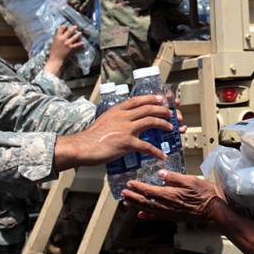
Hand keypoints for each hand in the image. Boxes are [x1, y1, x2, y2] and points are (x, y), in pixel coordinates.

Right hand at [45, 24, 83, 74]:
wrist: (55, 59)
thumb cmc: (53, 52)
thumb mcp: (54, 43)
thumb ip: (57, 38)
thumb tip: (60, 34)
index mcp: (57, 37)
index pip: (61, 28)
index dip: (64, 26)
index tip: (66, 26)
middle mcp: (63, 39)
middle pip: (69, 31)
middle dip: (73, 28)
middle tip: (75, 26)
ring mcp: (68, 43)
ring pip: (75, 37)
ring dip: (78, 34)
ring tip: (80, 33)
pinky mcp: (71, 48)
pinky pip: (77, 44)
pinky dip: (81, 43)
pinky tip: (83, 43)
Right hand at [53, 95, 172, 170]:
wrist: (82, 146)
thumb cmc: (91, 137)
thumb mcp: (104, 120)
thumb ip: (116, 118)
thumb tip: (126, 121)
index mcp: (117, 110)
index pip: (137, 100)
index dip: (151, 98)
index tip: (161, 99)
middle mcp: (123, 116)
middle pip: (148, 108)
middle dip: (162, 110)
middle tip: (171, 113)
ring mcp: (125, 129)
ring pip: (150, 121)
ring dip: (163, 124)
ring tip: (170, 128)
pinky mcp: (126, 142)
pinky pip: (146, 146)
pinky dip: (156, 151)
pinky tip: (161, 155)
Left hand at [123, 170, 223, 222]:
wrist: (213, 210)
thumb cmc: (205, 194)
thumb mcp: (191, 180)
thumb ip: (174, 177)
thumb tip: (161, 174)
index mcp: (170, 195)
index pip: (149, 191)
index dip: (138, 187)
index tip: (130, 183)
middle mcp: (167, 206)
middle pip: (145, 201)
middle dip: (133, 197)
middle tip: (123, 193)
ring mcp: (170, 212)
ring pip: (148, 209)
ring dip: (136, 205)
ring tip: (127, 202)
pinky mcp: (173, 216)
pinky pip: (157, 216)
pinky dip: (147, 215)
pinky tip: (141, 215)